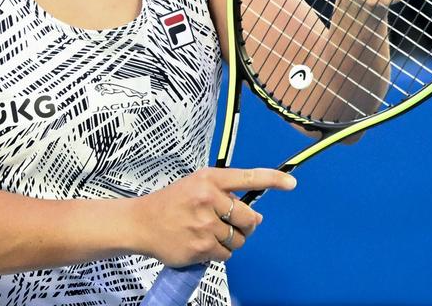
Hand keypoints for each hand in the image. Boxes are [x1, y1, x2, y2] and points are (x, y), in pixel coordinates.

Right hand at [131, 167, 295, 266]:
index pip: (247, 177)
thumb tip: (256, 217)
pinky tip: (202, 243)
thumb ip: (224, 194)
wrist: (140, 223)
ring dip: (231, 240)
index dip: (272, 179)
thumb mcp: (195, 186)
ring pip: (239, 239)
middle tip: (231, 223)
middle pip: (249, 218)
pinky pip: (226, 254)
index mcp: (208, 180)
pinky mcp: (201, 247)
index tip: (291, 183)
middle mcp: (208, 199)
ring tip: (210, 233)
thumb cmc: (171, 203)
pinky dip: (219, 252)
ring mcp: (204, 225)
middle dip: (246, 224)